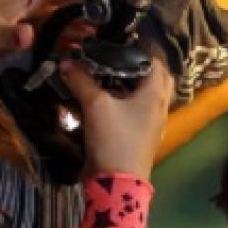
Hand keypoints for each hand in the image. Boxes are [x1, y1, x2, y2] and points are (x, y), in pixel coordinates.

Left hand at [0, 0, 106, 64]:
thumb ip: (7, 34)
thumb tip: (29, 35)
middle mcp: (35, 8)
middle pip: (73, 7)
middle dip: (95, 15)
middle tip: (118, 29)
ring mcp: (32, 23)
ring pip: (66, 24)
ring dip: (85, 32)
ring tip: (107, 45)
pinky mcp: (27, 38)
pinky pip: (55, 39)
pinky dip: (69, 45)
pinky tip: (83, 55)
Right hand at [60, 59, 172, 179]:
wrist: (118, 184)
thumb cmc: (114, 138)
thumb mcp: (95, 105)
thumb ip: (81, 81)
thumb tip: (66, 62)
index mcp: (156, 93)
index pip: (155, 61)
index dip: (138, 49)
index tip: (116, 43)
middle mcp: (160, 106)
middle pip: (155, 78)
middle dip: (137, 67)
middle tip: (115, 61)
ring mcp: (153, 123)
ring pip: (146, 96)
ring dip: (130, 85)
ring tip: (108, 77)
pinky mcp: (142, 136)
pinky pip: (138, 111)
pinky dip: (126, 102)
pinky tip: (107, 101)